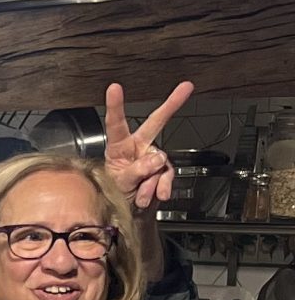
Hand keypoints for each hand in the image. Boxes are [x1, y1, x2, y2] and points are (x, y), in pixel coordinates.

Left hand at [101, 80, 192, 209]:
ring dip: (150, 183)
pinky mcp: (164, 170)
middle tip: (186, 87)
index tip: (114, 88)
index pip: (116, 124)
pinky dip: (162, 188)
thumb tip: (157, 158)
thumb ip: (136, 171)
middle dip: (171, 104)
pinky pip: (167, 176)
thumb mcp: (119, 183)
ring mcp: (153, 158)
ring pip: (159, 164)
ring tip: (139, 195)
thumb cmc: (115, 194)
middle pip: (156, 123)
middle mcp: (138, 148)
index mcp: (119, 147)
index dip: (116, 106)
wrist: (129, 212)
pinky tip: (158, 196)